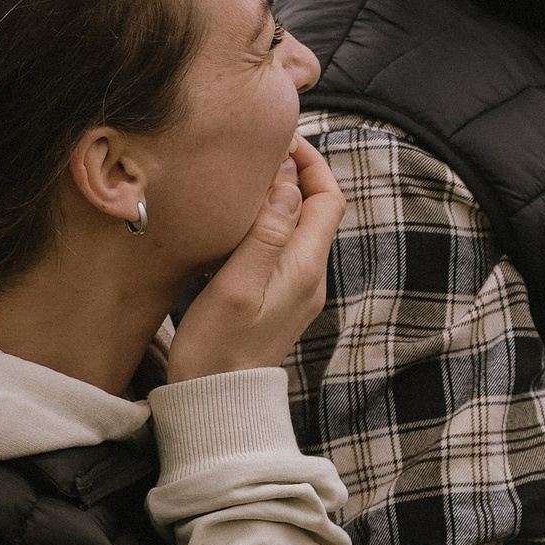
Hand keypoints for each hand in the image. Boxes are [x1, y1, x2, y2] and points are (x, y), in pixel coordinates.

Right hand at [164, 137, 344, 380]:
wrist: (215, 406)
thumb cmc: (217, 349)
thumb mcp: (236, 286)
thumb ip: (266, 234)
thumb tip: (288, 184)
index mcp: (305, 268)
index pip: (328, 198)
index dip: (310, 162)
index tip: (278, 139)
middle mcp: (310, 277)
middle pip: (317, 208)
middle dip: (294, 172)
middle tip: (257, 149)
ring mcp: (296, 290)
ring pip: (299, 226)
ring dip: (279, 195)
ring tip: (243, 175)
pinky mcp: (277, 299)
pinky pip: (283, 246)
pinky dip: (268, 220)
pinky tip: (236, 218)